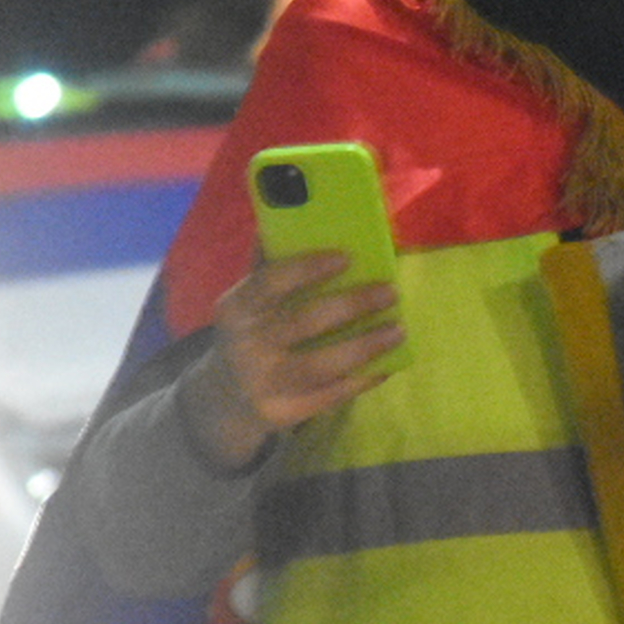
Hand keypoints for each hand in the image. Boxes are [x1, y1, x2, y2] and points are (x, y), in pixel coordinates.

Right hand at [186, 252, 403, 468]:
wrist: (226, 397)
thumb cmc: (250, 334)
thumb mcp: (248, 302)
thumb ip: (271, 266)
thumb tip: (300, 211)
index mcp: (237, 309)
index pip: (270, 283)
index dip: (308, 268)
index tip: (347, 257)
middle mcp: (246, 345)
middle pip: (303, 323)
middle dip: (351, 306)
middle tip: (390, 292)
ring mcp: (264, 382)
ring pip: (320, 365)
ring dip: (364, 346)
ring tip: (398, 330)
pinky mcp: (284, 412)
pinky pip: (330, 395)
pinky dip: (361, 380)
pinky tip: (386, 365)